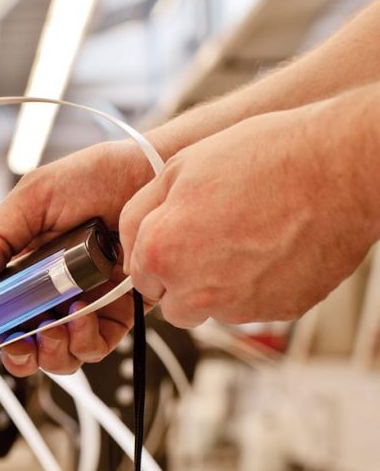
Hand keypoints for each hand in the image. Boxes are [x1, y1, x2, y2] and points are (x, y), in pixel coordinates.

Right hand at [0, 140, 157, 375]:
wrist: (153, 173)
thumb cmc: (98, 177)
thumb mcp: (33, 198)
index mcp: (24, 267)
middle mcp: (52, 291)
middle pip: (24, 344)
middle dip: (18, 351)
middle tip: (20, 338)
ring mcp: (84, 304)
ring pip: (58, 355)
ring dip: (51, 348)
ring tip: (56, 322)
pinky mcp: (117, 313)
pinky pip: (94, 347)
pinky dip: (84, 339)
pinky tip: (83, 311)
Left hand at [120, 106, 378, 326]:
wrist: (341, 168)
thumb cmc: (267, 159)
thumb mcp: (180, 167)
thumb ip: (141, 212)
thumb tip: (129, 239)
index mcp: (163, 254)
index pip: (139, 277)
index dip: (156, 254)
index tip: (175, 238)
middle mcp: (196, 291)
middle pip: (174, 302)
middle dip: (183, 278)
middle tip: (212, 237)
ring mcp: (240, 307)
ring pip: (213, 307)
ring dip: (220, 283)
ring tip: (248, 236)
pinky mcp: (278, 312)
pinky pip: (254, 306)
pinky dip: (259, 284)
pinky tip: (273, 247)